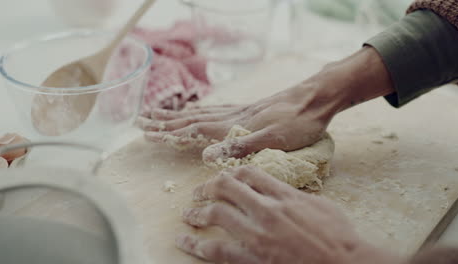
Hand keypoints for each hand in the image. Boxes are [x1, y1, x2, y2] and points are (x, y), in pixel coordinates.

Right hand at [139, 83, 333, 161]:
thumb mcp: (274, 138)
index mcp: (234, 124)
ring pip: (200, 113)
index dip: (169, 133)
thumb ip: (240, 145)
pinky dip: (199, 110)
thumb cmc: (299, 121)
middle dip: (164, 122)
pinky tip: (198, 110)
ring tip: (158, 113)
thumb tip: (206, 155)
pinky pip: (215, 109)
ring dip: (177, 115)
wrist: (317, 97)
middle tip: (140, 121)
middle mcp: (232, 115)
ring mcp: (239, 110)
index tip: (146, 134)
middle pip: (190, 119)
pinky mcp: (248, 109)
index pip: (193, 130)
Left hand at [176, 166, 401, 263]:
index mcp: (284, 195)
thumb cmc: (339, 236)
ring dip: (197, 211)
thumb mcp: (320, 205)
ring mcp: (258, 235)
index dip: (232, 173)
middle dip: (208, 187)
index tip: (224, 178)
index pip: (249, 174)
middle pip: (227, 188)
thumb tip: (276, 191)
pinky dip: (196, 243)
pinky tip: (183, 240)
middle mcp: (267, 210)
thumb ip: (293, 195)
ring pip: (217, 214)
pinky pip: (217, 250)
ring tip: (187, 213)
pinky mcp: (252, 259)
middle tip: (198, 192)